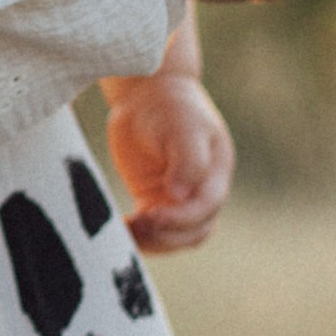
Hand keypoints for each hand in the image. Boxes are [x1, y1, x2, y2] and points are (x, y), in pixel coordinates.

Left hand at [100, 69, 235, 255]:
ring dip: (153, 241)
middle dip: (167, 235)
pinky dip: (139, 237)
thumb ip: (187, 159)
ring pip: (176, 238)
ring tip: (125, 231)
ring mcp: (179, 200)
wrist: (149, 93)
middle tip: (136, 224)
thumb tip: (180, 195)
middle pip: (195, 231)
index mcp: (215, 172)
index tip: (151, 214)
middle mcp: (201, 191)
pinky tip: (120, 229)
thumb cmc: (170, 107)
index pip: (205, 207)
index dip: (181, 217)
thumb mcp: (182, 125)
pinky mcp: (155, 201)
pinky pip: (152, 231)